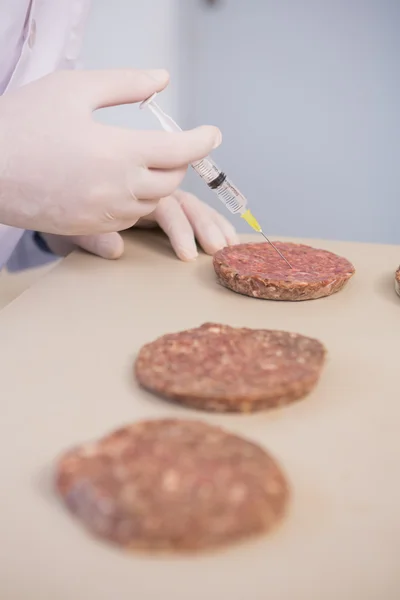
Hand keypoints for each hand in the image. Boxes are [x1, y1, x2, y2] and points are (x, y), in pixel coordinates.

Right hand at [0, 69, 220, 234]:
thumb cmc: (22, 125)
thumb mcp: (73, 88)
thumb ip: (124, 84)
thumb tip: (161, 79)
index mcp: (120, 151)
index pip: (181, 150)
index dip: (202, 141)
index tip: (213, 134)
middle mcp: (119, 189)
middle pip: (172, 180)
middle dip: (179, 161)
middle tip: (173, 145)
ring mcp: (105, 214)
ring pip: (153, 203)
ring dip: (158, 183)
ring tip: (143, 162)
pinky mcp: (91, 228)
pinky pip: (129, 219)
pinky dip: (135, 201)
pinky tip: (119, 184)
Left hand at [41, 191, 237, 259]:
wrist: (42, 198)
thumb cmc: (53, 203)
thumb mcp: (64, 223)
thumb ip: (89, 235)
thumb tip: (117, 250)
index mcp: (126, 183)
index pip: (160, 203)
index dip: (178, 226)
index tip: (188, 251)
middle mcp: (143, 188)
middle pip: (183, 203)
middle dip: (201, 227)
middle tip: (214, 251)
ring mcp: (153, 196)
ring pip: (191, 205)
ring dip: (211, 223)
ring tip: (227, 246)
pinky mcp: (159, 206)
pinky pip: (190, 211)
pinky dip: (211, 220)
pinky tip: (226, 235)